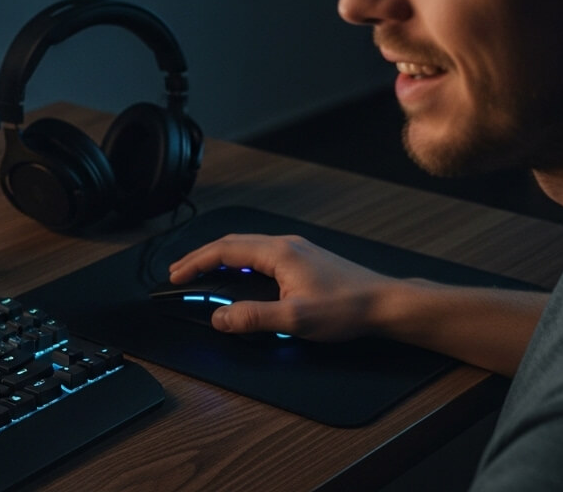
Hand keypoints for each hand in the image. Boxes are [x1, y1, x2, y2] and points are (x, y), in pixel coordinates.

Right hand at [167, 233, 398, 341]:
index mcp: (278, 252)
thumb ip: (254, 317)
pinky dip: (240, 263)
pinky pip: (261, 254)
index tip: (176, 276)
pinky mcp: (304, 260)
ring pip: (247, 248)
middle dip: (202, 257)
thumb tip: (220, 317)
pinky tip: (241, 276)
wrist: (386, 303)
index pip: (224, 251)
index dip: (196, 262)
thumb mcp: (296, 319)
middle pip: (232, 244)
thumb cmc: (348, 307)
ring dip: (221, 258)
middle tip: (180, 272)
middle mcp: (285, 245)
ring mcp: (296, 250)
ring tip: (203, 272)